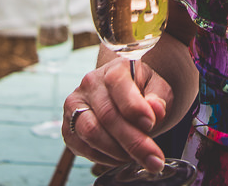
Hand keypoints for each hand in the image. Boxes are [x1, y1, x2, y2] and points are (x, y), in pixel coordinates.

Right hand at [62, 57, 172, 171]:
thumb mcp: (159, 89)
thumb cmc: (143, 92)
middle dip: (133, 142)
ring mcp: (75, 106)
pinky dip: (107, 158)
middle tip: (154, 160)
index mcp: (114, 68)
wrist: (124, 97)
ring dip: (119, 152)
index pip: (117, 84)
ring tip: (139, 157)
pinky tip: (123, 157)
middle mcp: (90, 84)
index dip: (134, 107)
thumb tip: (155, 110)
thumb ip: (159, 98)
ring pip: (92, 134)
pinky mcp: (69, 129)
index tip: (151, 124)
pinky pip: (85, 149)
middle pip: (107, 115)